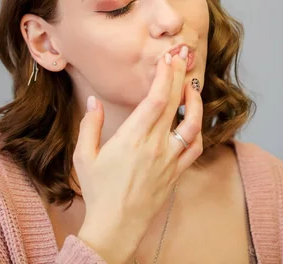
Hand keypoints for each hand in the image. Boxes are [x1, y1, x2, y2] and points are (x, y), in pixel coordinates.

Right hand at [74, 47, 202, 263]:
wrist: (116, 227)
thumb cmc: (98, 191)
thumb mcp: (84, 156)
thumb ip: (90, 125)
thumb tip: (94, 100)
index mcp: (132, 138)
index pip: (155, 99)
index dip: (165, 76)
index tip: (168, 58)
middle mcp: (155, 146)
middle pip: (174, 103)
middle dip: (180, 76)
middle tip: (183, 56)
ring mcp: (169, 160)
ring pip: (192, 125)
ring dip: (196, 102)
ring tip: (192, 85)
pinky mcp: (176, 173)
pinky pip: (194, 148)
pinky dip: (198, 131)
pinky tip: (194, 120)